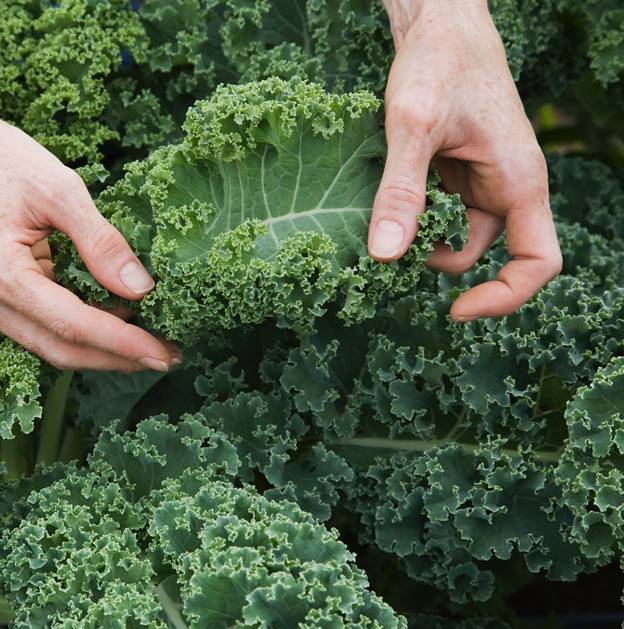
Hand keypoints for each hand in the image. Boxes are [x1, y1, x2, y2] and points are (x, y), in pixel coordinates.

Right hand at [0, 110, 178, 371]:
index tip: (165, 353)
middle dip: (117, 357)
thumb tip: (142, 289)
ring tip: (149, 342)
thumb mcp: (62, 190)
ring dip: (101, 349)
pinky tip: (116, 320)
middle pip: (61, 350)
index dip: (122, 343)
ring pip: (51, 345)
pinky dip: (80, 330)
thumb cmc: (4, 161)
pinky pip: (41, 328)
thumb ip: (102, 243)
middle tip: (168, 357)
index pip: (71, 325)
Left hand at [370, 0, 561, 320]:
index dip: (504, 296)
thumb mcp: (412, 126)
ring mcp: (485, 180)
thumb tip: (385, 256)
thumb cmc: (438, 62)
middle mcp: (509, 186)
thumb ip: (400, 191)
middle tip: (392, 250)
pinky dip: (414, 218)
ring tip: (381, 220)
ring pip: (457, 236)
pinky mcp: (460, 173)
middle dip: (442, 263)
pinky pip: (441, 213)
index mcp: (520, 181)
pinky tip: (385, 204)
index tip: (455, 309)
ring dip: (421, 240)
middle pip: (487, 255)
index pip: (539, 262)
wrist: (438, 24)